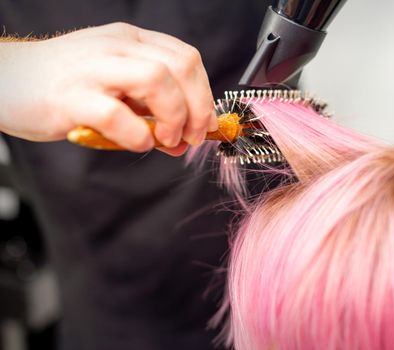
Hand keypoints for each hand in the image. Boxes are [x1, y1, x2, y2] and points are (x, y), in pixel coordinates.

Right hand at [0, 22, 217, 154]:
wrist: (7, 79)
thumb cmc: (67, 87)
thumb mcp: (117, 92)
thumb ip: (151, 113)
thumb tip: (184, 141)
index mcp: (132, 42)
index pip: (187, 59)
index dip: (205, 95)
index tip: (206, 125)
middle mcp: (116, 47)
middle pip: (180, 67)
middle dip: (198, 108)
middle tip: (191, 137)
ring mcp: (93, 68)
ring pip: (155, 78)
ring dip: (174, 116)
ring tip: (166, 139)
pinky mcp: (70, 97)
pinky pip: (116, 113)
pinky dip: (137, 134)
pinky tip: (138, 142)